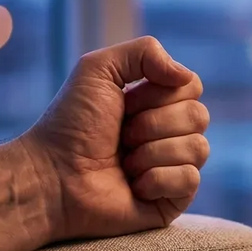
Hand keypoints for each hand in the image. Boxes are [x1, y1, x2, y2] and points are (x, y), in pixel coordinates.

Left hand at [22, 36, 209, 240]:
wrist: (52, 177)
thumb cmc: (71, 125)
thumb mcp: (98, 69)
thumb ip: (145, 52)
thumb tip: (185, 76)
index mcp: (159, 103)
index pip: (192, 86)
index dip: (159, 94)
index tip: (126, 104)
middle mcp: (171, 133)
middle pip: (199, 116)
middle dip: (153, 124)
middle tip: (122, 136)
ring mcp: (176, 166)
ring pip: (198, 148)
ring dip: (152, 153)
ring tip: (125, 163)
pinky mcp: (174, 199)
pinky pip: (190, 179)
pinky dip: (158, 179)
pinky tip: (135, 186)